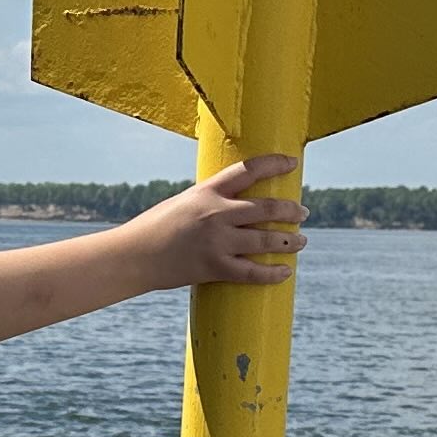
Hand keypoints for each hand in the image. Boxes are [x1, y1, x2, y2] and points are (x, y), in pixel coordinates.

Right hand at [127, 154, 305, 289]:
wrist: (133, 255)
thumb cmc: (155, 227)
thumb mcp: (184, 203)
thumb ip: (211, 201)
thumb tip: (238, 205)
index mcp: (207, 191)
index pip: (249, 169)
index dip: (275, 163)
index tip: (293, 162)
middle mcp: (215, 213)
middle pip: (267, 208)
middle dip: (291, 211)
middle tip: (303, 213)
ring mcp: (216, 241)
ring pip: (265, 241)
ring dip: (289, 241)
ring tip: (301, 241)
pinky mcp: (214, 267)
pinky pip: (252, 273)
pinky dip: (272, 273)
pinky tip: (285, 271)